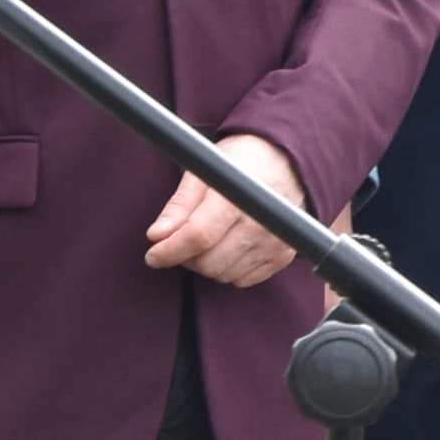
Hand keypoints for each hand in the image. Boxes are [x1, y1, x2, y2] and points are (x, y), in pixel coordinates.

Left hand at [141, 132, 307, 288]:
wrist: (286, 159)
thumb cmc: (241, 162)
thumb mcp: (204, 172)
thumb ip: (180, 205)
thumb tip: (157, 236)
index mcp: (238, 196)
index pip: (199, 236)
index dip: (170, 250)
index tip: (153, 255)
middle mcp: (262, 221)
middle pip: (210, 262)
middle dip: (187, 257)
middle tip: (181, 241)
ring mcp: (276, 240)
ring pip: (224, 274)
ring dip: (207, 264)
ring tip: (206, 242)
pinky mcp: (283, 254)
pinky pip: (244, 280)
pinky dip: (229, 270)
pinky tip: (227, 248)